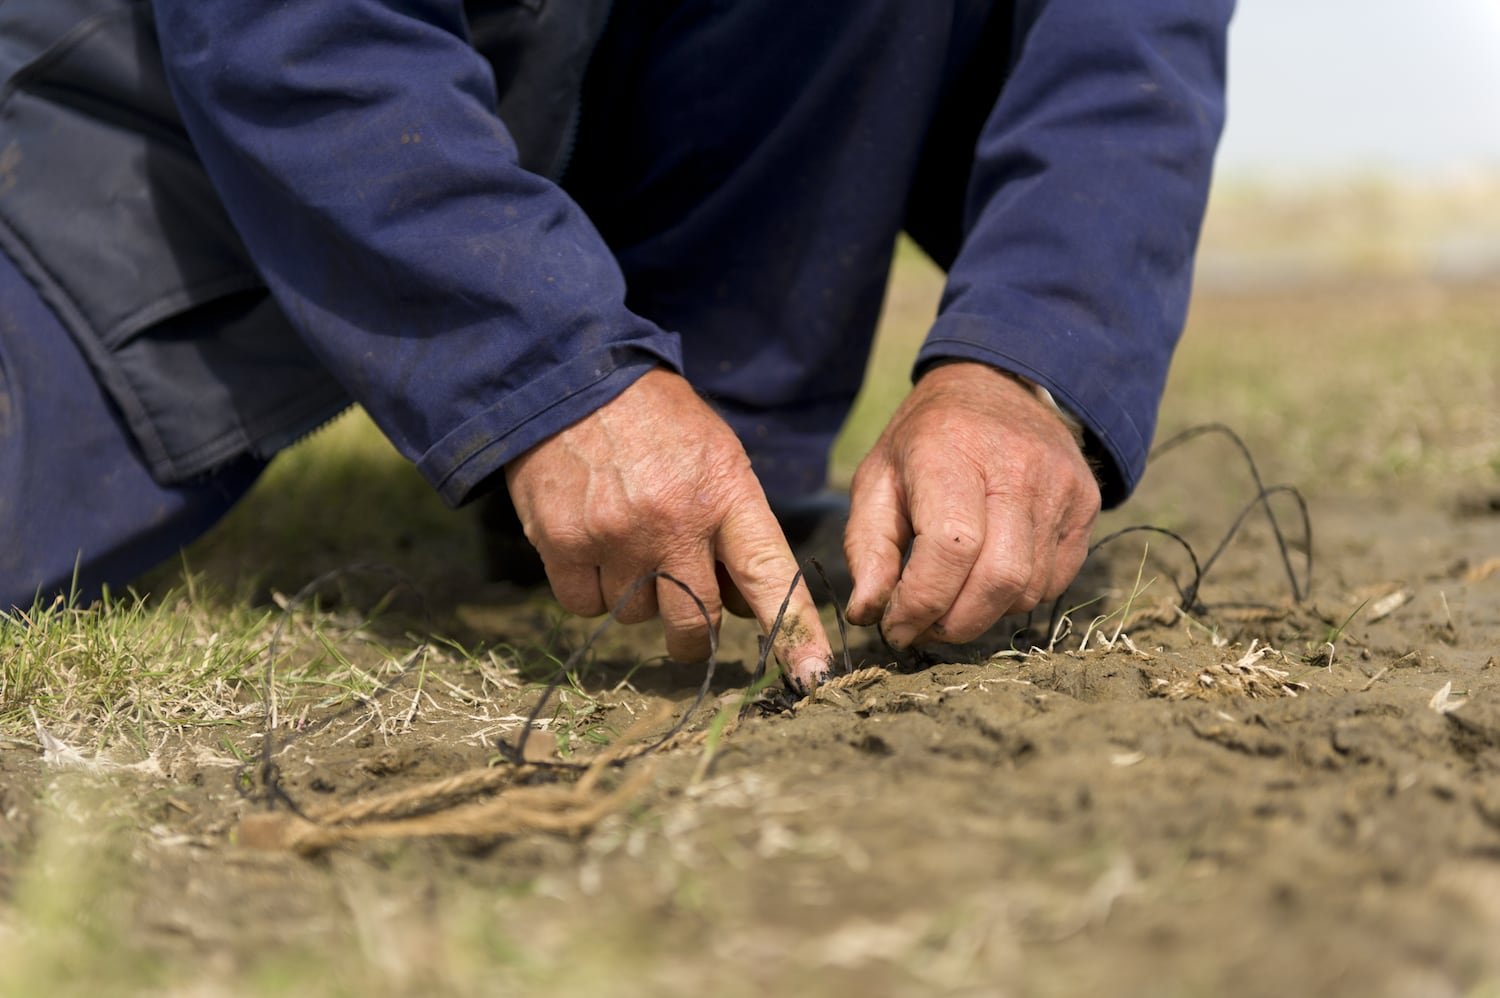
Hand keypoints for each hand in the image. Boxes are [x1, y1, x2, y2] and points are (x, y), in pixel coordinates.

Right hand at [505, 368, 832, 689]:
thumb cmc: (657, 421)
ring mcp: (616, 536)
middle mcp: (674, 522)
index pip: (769, 576)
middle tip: (686, 611)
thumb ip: (736, 530)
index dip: (793, 631)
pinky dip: (592, 591)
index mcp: (726, 494)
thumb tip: (742, 608)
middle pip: (696, 622)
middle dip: (694, 634)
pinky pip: (587, 608)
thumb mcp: (718, 457)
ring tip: (628, 542)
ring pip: (637, 618)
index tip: (811, 673)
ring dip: (637, 598)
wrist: (572, 377)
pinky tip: (594, 545)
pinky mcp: (564, 543)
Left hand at [844, 362, 1099, 646]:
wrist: (997, 385)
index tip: (895, 627)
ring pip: (1029, 589)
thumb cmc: (925, 441)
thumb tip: (867, 614)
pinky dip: (1017, 598)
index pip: (951, 547)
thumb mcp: (877, 479)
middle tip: (924, 629)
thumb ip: (867, 548)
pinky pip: (1056, 581)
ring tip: (952, 602)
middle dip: (954, 623)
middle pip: (999, 579)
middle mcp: (1018, 467)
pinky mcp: (1088, 503)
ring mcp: (1062, 485)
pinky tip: (988, 578)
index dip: (922, 601)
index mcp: (953, 452)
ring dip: (984, 615)